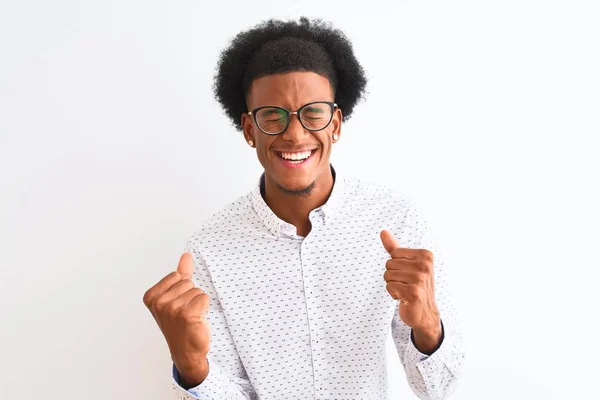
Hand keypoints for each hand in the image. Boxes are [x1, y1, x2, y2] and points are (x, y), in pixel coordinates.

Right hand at [143, 252, 210, 385]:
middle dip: (190, 296)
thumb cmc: (180, 324)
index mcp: (151, 296)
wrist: (186, 352)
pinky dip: (204, 308)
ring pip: (197, 290)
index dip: (182, 289)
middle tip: (184, 313)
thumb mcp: (175, 297)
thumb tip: (186, 255)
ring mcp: (172, 309)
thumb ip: (181, 274)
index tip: (176, 305)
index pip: (177, 276)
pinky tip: (196, 320)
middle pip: (187, 282)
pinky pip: (204, 298)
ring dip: (197, 303)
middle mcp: (159, 303)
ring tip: (190, 317)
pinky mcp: (187, 315)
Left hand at [380, 230, 440, 335]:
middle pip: (389, 264)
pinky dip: (393, 294)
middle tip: (407, 284)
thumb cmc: (415, 286)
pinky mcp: (414, 292)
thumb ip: (394, 248)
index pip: (393, 253)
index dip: (395, 265)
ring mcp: (420, 279)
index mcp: (425, 255)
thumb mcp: (406, 264)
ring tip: (405, 291)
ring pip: (387, 275)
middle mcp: (425, 265)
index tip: (408, 274)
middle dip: (393, 276)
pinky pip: (389, 286)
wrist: (425, 313)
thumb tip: (383, 231)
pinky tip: (405, 298)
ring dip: (393, 285)